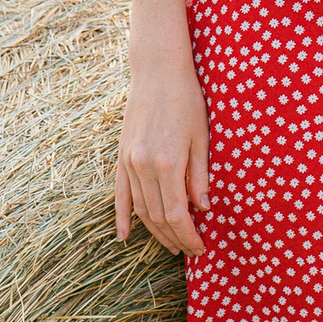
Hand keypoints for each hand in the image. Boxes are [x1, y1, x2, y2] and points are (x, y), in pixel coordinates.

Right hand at [114, 55, 211, 256]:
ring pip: (140, 208)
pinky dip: (122, 216)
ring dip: (155, 231)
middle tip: (191, 250)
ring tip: (172, 245)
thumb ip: (199, 176)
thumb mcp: (201, 138)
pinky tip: (125, 235)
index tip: (201, 247)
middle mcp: (143, 167)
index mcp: (167, 164)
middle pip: (157, 216)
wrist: (157, 71)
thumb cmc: (187, 100)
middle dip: (175, 238)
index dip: (188, 235)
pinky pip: (120, 193)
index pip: (176, 214)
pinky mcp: (121, 156)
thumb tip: (202, 209)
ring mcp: (129, 162)